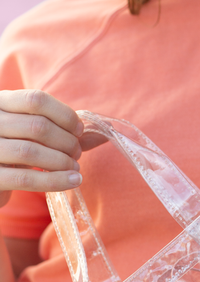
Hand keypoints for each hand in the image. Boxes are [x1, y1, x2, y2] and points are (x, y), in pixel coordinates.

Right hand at [0, 89, 83, 207]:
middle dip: (67, 142)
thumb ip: (67, 131)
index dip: (64, 115)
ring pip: (30, 152)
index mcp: (1, 103)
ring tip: (75, 169)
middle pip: (37, 126)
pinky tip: (72, 181)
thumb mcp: (35, 135)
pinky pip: (24, 179)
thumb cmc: (16, 152)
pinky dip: (54, 180)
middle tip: (77, 154)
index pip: (36, 99)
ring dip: (62, 162)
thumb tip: (107, 128)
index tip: (79, 131)